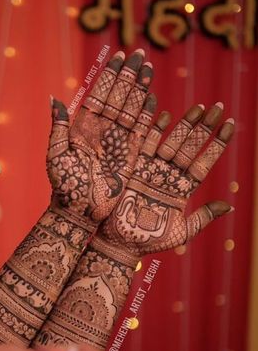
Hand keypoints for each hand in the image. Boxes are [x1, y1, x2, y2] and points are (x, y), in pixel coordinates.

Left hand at [47, 49, 156, 223]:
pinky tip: (152, 97)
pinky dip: (146, 114)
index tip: (118, 57)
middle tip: (140, 53)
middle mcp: (101, 131)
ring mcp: (116, 142)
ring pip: (130, 109)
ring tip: (148, 67)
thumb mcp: (56, 155)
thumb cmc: (63, 186)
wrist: (78, 212)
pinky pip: (140, 131)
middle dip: (128, 75)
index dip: (109, 76)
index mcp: (83, 127)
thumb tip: (55, 98)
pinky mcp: (130, 155)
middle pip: (118, 96)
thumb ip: (59, 127)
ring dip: (139, 88)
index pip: (99, 94)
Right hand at [98, 103, 233, 256]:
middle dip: (204, 128)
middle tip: (218, 108)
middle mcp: (169, 176)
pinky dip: (155, 131)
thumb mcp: (182, 232)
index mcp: (183, 189)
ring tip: (200, 108)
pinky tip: (167, 115)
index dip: (217, 144)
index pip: (204, 162)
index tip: (229, 125)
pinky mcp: (134, 170)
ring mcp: (152, 171)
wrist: (120, 243)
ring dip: (185, 125)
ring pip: (172, 142)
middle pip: (190, 147)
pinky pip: (145, 145)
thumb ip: (203, 217)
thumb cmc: (150, 240)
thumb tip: (228, 205)